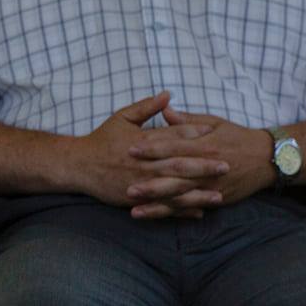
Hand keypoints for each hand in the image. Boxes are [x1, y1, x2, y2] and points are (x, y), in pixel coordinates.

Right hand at [71, 92, 227, 218]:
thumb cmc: (102, 139)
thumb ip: (146, 107)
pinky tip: (198, 211)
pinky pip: (163, 206)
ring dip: (198, 193)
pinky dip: (181, 210)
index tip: (215, 135)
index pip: (172, 136)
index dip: (194, 135)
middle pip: (178, 164)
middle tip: (227, 166)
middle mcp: (144, 163)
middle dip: (204, 166)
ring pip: (174, 189)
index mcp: (143, 142)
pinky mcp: (137, 199)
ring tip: (219, 195)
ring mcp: (141, 183)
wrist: (79, 165)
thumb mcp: (122, 117)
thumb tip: (168, 95)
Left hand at [125, 108, 275, 218]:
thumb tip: (164, 110)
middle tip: (127, 187)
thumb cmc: (237, 137)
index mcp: (204, 145)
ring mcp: (212, 186)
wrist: (269, 158)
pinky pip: (193, 207)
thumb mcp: (214, 123)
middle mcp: (206, 167)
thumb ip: (187, 121)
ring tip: (135, 209)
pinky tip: (158, 216)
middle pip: (175, 176)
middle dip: (150, 183)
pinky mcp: (217, 198)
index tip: (131, 149)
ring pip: (181, 196)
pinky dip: (175, 213)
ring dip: (158, 204)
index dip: (152, 149)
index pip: (173, 146)